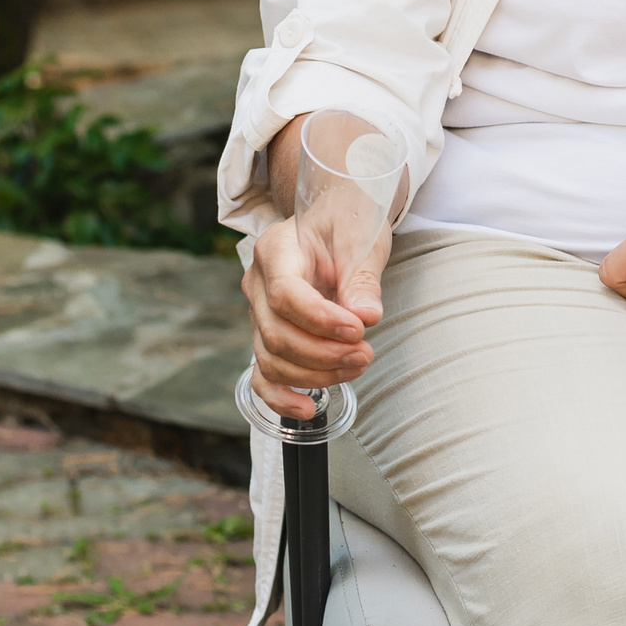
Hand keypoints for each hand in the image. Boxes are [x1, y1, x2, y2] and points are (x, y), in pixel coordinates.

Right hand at [242, 211, 390, 420]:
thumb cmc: (348, 221)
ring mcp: (259, 312)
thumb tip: (367, 317)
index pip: (285, 295)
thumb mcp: (362, 238)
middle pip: (276, 333)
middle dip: (323, 354)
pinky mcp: (269, 335)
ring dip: (314, 374)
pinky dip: (280, 397)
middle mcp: (258, 283)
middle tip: (366, 353)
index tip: (357, 330)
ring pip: (271, 358)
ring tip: (357, 366)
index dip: (320, 321)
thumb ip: (362, 278)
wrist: (336, 216)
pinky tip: (308, 409)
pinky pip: (262, 374)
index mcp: (276, 250)